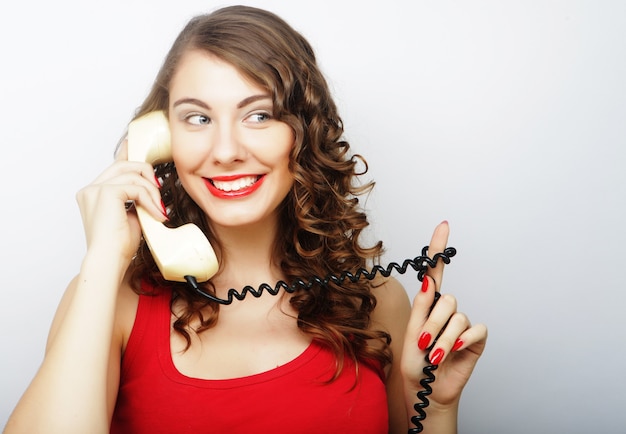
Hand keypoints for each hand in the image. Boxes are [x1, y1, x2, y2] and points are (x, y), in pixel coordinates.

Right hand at [75, 139, 165, 260]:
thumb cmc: (118, 246)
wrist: (109, 262)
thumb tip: (150, 187)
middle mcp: (90, 189)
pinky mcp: (105, 193)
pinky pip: (136, 187)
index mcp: (93, 193)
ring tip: (158, 212)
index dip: (126, 152)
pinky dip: (150, 199)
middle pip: (125, 165)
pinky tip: (156, 214)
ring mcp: (95, 189)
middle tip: (159, 198)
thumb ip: (136, 199)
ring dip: (152, 192)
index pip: (113, 166)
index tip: (134, 142)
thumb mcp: (132, 216)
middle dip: (148, 177)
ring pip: (133, 174)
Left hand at [401, 221, 487, 407]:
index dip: (438, 248)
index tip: (443, 225)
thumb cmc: (415, 362)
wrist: (425, 389)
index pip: (435, 271)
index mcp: (428, 304)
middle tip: (423, 343)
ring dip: (442, 338)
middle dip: (433, 324)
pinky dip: (462, 341)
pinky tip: (453, 352)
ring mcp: (462, 324)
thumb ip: (421, 306)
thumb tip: (428, 279)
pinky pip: (474, 330)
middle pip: (446, 299)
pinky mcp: (475, 339)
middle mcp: (446, 310)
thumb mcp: (411, 332)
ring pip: (457, 316)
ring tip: (433, 356)